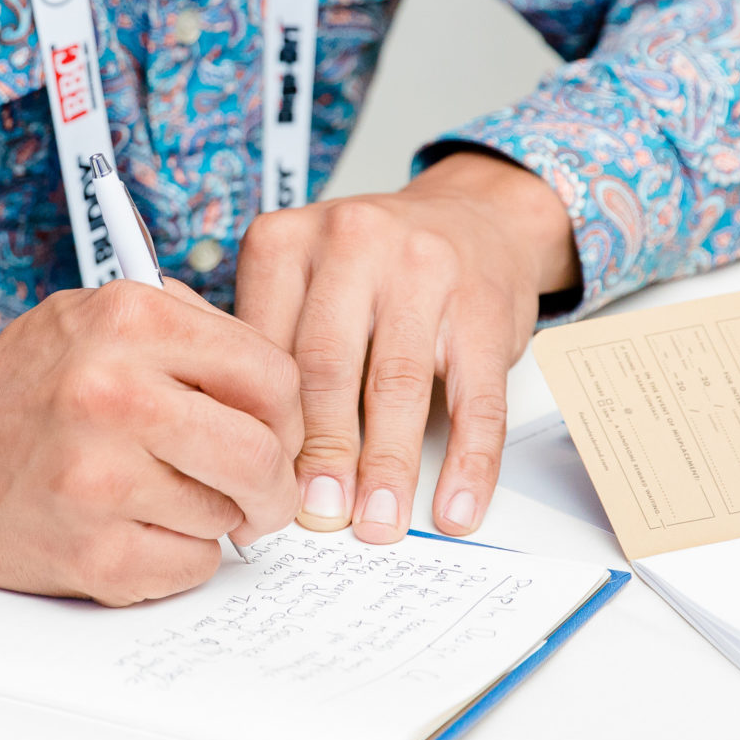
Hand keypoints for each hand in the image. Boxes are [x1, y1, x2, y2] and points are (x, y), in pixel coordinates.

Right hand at [0, 280, 302, 603]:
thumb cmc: (31, 386)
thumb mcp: (101, 317)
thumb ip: (193, 332)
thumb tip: (281, 392)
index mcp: (129, 322)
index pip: (271, 374)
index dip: (288, 413)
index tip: (274, 432)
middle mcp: (114, 394)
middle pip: (262, 453)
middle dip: (274, 484)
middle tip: (259, 492)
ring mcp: (100, 479)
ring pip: (228, 516)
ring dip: (213, 516)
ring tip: (161, 496)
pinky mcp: (91, 553)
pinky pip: (191, 565)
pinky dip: (179, 556)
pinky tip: (137, 528)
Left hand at [235, 151, 577, 543]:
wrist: (475, 217)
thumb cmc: (373, 265)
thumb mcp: (302, 280)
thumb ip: (273, 347)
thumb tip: (253, 458)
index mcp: (285, 242)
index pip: (262, 349)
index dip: (261, 428)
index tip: (259, 486)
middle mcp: (352, 243)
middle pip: (326, 368)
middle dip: (320, 455)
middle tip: (316, 516)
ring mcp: (424, 270)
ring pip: (397, 385)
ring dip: (387, 467)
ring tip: (378, 522)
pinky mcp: (485, 307)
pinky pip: (476, 398)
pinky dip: (468, 463)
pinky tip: (454, 506)